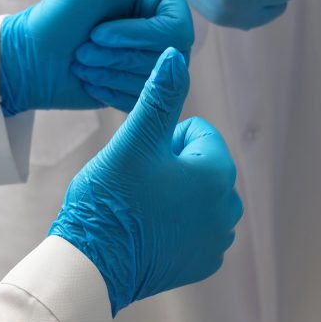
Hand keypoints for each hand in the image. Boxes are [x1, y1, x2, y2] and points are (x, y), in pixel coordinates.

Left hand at [0, 0, 193, 115]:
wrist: (30, 59)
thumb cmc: (59, 13)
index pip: (174, 29)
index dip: (135, 37)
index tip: (98, 31)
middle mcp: (169, 29)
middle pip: (167, 58)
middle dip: (116, 57)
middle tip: (84, 48)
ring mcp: (160, 61)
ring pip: (156, 82)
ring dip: (110, 75)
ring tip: (85, 62)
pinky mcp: (147, 89)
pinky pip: (147, 102)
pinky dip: (112, 94)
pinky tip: (92, 82)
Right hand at [49, 48, 241, 315]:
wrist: (91, 266)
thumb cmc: (110, 200)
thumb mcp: (134, 141)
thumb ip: (159, 96)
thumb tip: (175, 54)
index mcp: (219, 173)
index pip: (196, 132)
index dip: (162, 140)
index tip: (140, 162)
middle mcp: (229, 206)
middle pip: (199, 164)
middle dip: (171, 167)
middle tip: (136, 186)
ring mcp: (219, 239)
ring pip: (196, 195)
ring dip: (173, 195)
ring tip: (140, 209)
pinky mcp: (205, 262)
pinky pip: (194, 228)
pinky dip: (175, 226)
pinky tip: (147, 232)